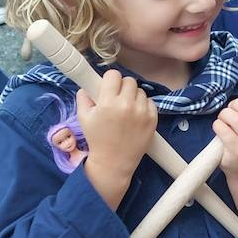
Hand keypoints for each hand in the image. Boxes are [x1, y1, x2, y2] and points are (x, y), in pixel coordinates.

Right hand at [77, 71, 156, 207]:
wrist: (114, 162)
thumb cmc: (97, 139)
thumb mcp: (84, 118)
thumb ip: (84, 98)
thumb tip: (86, 86)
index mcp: (108, 102)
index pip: (114, 75)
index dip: (110, 79)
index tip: (108, 86)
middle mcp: (127, 104)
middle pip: (129, 81)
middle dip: (122, 87)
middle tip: (117, 98)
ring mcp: (142, 112)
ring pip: (140, 91)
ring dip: (133, 96)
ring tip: (126, 109)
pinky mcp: (153, 119)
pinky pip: (150, 102)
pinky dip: (143, 106)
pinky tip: (135, 115)